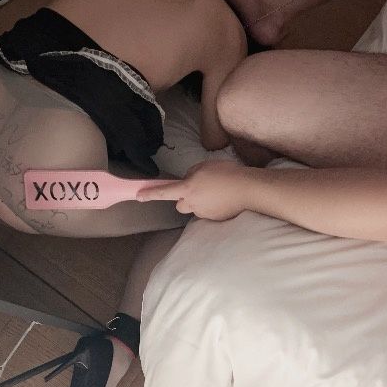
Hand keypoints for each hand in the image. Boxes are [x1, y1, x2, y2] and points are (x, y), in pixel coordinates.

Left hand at [137, 160, 252, 220]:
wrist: (248, 189)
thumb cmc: (226, 174)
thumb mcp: (204, 166)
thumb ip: (191, 174)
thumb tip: (189, 180)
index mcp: (187, 188)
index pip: (164, 192)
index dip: (150, 194)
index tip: (139, 197)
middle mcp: (192, 203)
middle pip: (180, 204)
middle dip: (185, 199)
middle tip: (198, 190)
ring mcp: (204, 213)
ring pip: (196, 208)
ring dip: (201, 202)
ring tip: (216, 192)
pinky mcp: (214, 219)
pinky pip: (208, 212)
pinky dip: (213, 206)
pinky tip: (224, 199)